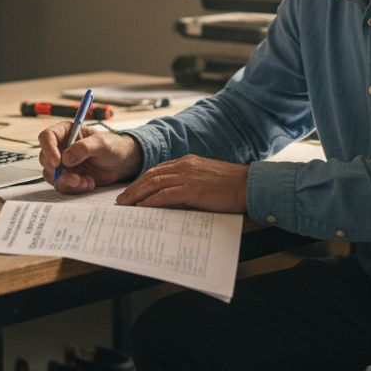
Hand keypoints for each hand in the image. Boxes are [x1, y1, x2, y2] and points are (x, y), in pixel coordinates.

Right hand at [38, 124, 141, 192]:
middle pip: (45, 159)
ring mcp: (63, 164)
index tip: (57, 161)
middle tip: (74, 177)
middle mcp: (61, 148)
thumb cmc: (113, 146)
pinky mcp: (68, 178)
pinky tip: (89, 183)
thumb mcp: (102, 143)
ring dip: (67, 182)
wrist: (122, 163)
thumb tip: (66, 158)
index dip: (48, 149)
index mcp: (65, 132)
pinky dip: (74, 188)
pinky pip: (62, 185)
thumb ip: (84, 148)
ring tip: (86, 182)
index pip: (46, 137)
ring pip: (51, 175)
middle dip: (57, 171)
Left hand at [115, 155, 247, 214]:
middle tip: (121, 200)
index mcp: (188, 162)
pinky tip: (141, 208)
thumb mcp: (207, 179)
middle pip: (151, 175)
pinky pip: (164, 195)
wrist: (249, 185)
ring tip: (125, 206)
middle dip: (134, 188)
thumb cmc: (232, 185)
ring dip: (136, 195)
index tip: (132, 191)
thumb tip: (176, 197)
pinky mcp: (192, 190)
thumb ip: (191, 183)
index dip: (142, 181)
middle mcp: (185, 166)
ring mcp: (188, 177)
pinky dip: (150, 201)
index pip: (158, 170)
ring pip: (154, 184)